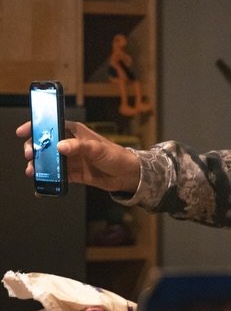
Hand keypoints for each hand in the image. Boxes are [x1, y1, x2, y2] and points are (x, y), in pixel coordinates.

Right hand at [18, 120, 140, 193]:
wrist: (128, 175)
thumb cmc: (117, 156)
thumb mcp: (99, 149)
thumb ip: (80, 147)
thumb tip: (60, 146)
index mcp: (76, 133)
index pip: (52, 125)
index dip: (36, 126)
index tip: (23, 132)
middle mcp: (71, 145)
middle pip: (45, 144)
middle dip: (34, 149)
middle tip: (30, 155)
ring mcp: (71, 160)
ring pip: (48, 161)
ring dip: (38, 166)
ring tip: (32, 171)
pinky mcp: (73, 174)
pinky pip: (57, 176)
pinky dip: (48, 180)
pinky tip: (41, 184)